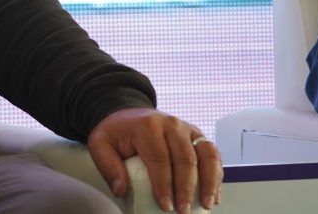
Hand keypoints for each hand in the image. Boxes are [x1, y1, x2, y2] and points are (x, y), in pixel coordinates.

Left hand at [87, 107, 221, 212]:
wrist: (127, 114)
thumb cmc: (116, 132)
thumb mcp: (100, 144)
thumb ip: (108, 166)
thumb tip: (121, 190)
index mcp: (148, 126)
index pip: (160, 159)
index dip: (165, 185)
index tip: (165, 206)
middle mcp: (171, 124)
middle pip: (186, 159)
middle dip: (187, 189)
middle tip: (183, 211)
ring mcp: (187, 128)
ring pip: (207, 154)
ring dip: (209, 182)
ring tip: (206, 204)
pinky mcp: (197, 136)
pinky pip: (213, 154)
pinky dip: (216, 175)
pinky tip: (213, 194)